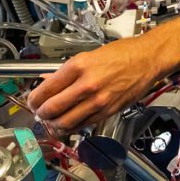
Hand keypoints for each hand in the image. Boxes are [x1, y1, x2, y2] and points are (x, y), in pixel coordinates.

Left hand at [28, 37, 161, 131]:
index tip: (31, 101)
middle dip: (40, 113)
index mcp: (79, 66)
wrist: (148, 59)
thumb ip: (67, 71)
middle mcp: (86, 85)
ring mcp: (97, 101)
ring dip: (53, 124)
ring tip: (51, 120)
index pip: (46, 90)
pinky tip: (68, 121)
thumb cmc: (123, 53)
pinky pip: (82, 125)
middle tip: (38, 112)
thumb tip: (47, 80)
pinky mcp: (107, 112)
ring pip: (65, 122)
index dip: (33, 99)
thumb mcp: (89, 55)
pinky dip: (71, 126)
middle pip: (52, 109)